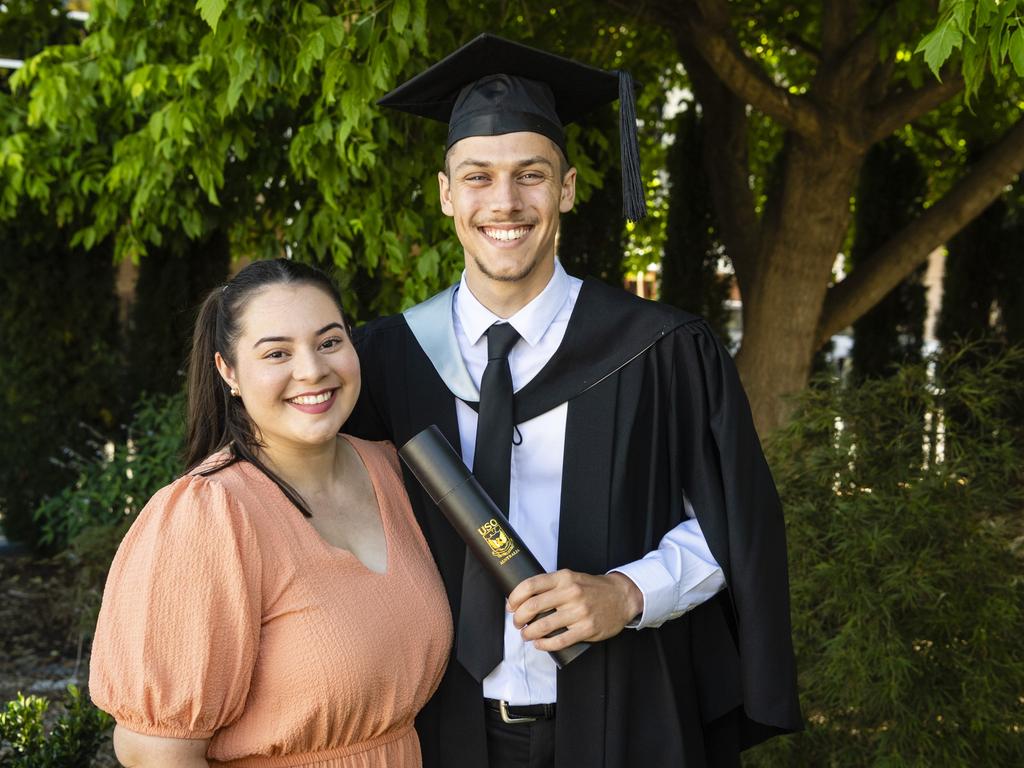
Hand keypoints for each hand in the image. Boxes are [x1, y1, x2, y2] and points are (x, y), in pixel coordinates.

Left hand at [506, 570, 643, 650]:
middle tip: (517, 623)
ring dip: (528, 633)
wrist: (621, 597)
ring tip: (527, 635)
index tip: (511, 606)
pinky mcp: (587, 629)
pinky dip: (544, 645)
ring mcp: (579, 611)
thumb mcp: (571, 577)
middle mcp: (571, 593)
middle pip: (532, 606)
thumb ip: (551, 585)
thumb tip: (523, 598)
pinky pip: (559, 641)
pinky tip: (539, 644)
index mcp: (564, 578)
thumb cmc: (592, 588)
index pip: (530, 585)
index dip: (515, 597)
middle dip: (518, 618)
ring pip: (543, 626)